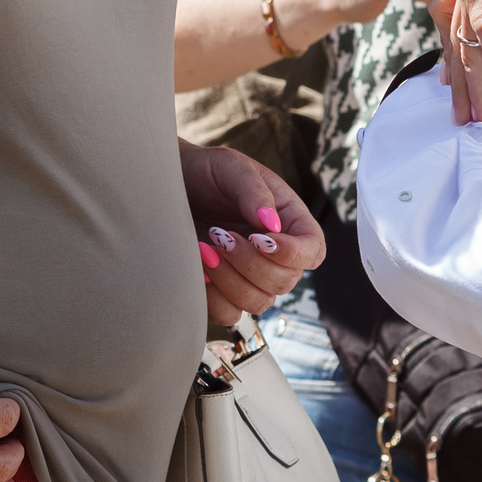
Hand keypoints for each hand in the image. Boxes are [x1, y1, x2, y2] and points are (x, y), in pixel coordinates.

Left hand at [182, 141, 326, 323]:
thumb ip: (253, 191)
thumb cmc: (206, 172)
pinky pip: (229, 314)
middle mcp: (275, 253)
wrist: (168, 185)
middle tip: (220, 236)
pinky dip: (213, 297)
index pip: (313, 250)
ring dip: (230, 280)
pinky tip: (198, 268)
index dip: (295, 253)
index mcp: (289, 220)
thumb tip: (271, 224)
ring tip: (205, 248)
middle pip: (286, 280)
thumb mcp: (231, 168)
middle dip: (251, 263)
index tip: (261, 240)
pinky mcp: (222, 291)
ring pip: (259, 302)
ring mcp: (249, 276)